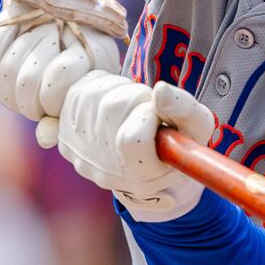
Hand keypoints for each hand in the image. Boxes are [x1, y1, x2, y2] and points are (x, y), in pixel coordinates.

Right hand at [0, 0, 121, 145]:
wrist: (67, 21)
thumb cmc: (79, 72)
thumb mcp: (79, 95)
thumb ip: (63, 117)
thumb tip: (45, 139)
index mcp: (96, 50)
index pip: (58, 80)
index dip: (50, 102)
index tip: (53, 106)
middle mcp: (67, 27)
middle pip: (28, 79)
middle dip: (27, 101)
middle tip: (35, 101)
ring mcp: (40, 17)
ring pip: (7, 69)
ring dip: (9, 88)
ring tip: (23, 88)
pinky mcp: (14, 13)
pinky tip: (3, 74)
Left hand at [58, 74, 215, 221]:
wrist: (149, 171)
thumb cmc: (178, 144)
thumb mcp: (198, 128)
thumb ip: (185, 110)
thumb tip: (160, 90)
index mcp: (141, 176)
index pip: (132, 139)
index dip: (149, 116)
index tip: (158, 118)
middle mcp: (105, 171)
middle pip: (111, 108)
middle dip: (134, 96)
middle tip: (146, 107)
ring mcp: (82, 156)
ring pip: (91, 96)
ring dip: (116, 89)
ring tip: (131, 104)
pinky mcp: (66, 140)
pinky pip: (75, 94)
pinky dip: (96, 88)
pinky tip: (112, 101)